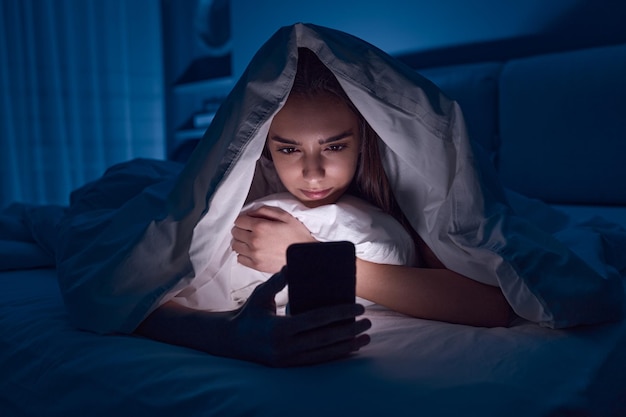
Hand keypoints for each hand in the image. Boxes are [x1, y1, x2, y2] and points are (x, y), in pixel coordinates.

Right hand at [227, 269, 370, 366]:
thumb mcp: (260, 295)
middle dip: (350, 330)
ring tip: (366, 338)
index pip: (317, 320)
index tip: (358, 308)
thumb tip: (291, 266)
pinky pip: (318, 361)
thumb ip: (276, 282)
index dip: (340, 314)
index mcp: (280, 329)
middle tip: (368, 322)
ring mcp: (289, 359)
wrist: (232, 341)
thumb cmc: (249, 314)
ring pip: (324, 353)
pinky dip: (335, 355)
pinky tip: (349, 349)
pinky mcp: (290, 365)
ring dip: (348, 346)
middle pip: (325, 338)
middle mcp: (286, 347)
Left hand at [231, 205, 315, 272]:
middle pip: (235, 232)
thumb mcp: (284, 216)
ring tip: (252, 241)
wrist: (305, 255)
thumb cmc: (297, 235)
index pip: (238, 221)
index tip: (249, 221)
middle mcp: (254, 241)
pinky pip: (240, 259)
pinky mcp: (257, 265)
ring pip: (235, 246)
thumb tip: (250, 213)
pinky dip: (244, 254)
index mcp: (260, 227)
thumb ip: (265, 210)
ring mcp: (254, 254)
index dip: (244, 219)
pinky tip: (253, 251)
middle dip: (242, 229)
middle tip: (251, 230)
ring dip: (241, 242)